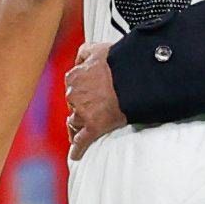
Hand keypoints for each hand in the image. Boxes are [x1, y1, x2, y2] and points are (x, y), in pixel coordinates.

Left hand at [64, 40, 128, 160]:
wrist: (133, 78)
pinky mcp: (94, 127)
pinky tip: (76, 155)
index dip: (80, 91)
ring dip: (79, 126)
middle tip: (92, 109)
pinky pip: (81, 142)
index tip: (87, 93)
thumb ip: (84, 52)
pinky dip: (77, 150)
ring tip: (84, 130)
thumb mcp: (97, 48)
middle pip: (72, 106)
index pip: (72, 86)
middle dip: (80, 108)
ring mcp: (83, 113)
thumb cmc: (118, 62)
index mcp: (74, 77)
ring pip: (75, 123)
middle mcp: (74, 95)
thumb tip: (78, 58)